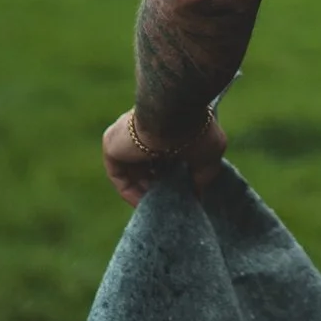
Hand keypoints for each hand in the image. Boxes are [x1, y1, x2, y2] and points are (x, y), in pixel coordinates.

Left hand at [102, 107, 228, 205]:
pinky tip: (145, 204)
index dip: (173, 178)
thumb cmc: (195, 129)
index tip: (182, 194)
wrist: (173, 113)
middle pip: (147, 167)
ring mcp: (125, 139)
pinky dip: (130, 192)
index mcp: (165, 127)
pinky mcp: (112, 147)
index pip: (165, 157)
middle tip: (171, 204)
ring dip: (145, 192)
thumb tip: (197, 197)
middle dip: (159, 187)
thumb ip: (202, 176)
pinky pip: (119, 176)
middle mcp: (144, 131)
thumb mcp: (209, 154)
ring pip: (132, 172)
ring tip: (160, 207)